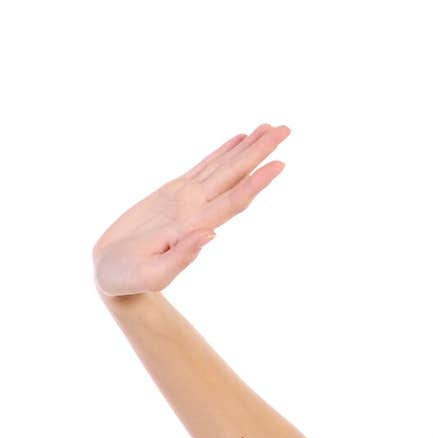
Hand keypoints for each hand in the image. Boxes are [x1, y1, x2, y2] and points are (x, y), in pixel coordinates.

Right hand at [92, 123, 290, 297]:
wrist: (112, 275)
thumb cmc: (128, 280)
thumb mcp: (152, 275)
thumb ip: (182, 257)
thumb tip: (212, 234)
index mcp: (195, 228)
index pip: (234, 201)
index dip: (257, 183)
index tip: (280, 163)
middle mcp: (197, 211)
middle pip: (235, 177)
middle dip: (260, 153)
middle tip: (285, 129)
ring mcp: (187, 200)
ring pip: (223, 168)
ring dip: (247, 149)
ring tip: (269, 126)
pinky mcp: (174, 193)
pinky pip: (204, 167)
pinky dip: (223, 152)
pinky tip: (240, 139)